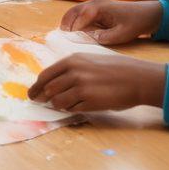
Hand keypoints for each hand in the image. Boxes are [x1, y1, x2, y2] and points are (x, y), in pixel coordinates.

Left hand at [28, 54, 166, 111]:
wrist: (136, 78)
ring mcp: (81, 87)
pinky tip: (73, 107)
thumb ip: (71, 68)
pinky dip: (69, 109)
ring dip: (56, 105)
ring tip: (60, 105)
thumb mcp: (89, 60)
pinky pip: (72, 109)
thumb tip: (54, 81)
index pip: (45, 75)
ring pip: (57, 101)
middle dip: (42, 97)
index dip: (36, 86)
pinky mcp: (90, 101)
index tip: (32, 93)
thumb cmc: (114, 69)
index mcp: (72, 60)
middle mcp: (74, 72)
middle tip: (39, 102)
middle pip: (48, 89)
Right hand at [59, 0, 163, 45]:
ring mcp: (94, 5)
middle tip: (62, 38)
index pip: (80, 18)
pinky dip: (74, 21)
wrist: (147, 13)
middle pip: (73, 12)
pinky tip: (74, 32)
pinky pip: (80, 14)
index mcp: (99, 8)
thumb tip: (89, 39)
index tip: (69, 40)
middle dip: (66, 24)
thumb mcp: (122, 34)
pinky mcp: (96, 9)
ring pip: (74, 12)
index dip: (73, 30)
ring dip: (68, 22)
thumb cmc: (135, 23)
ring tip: (65, 36)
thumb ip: (105, 37)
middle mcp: (93, 4)